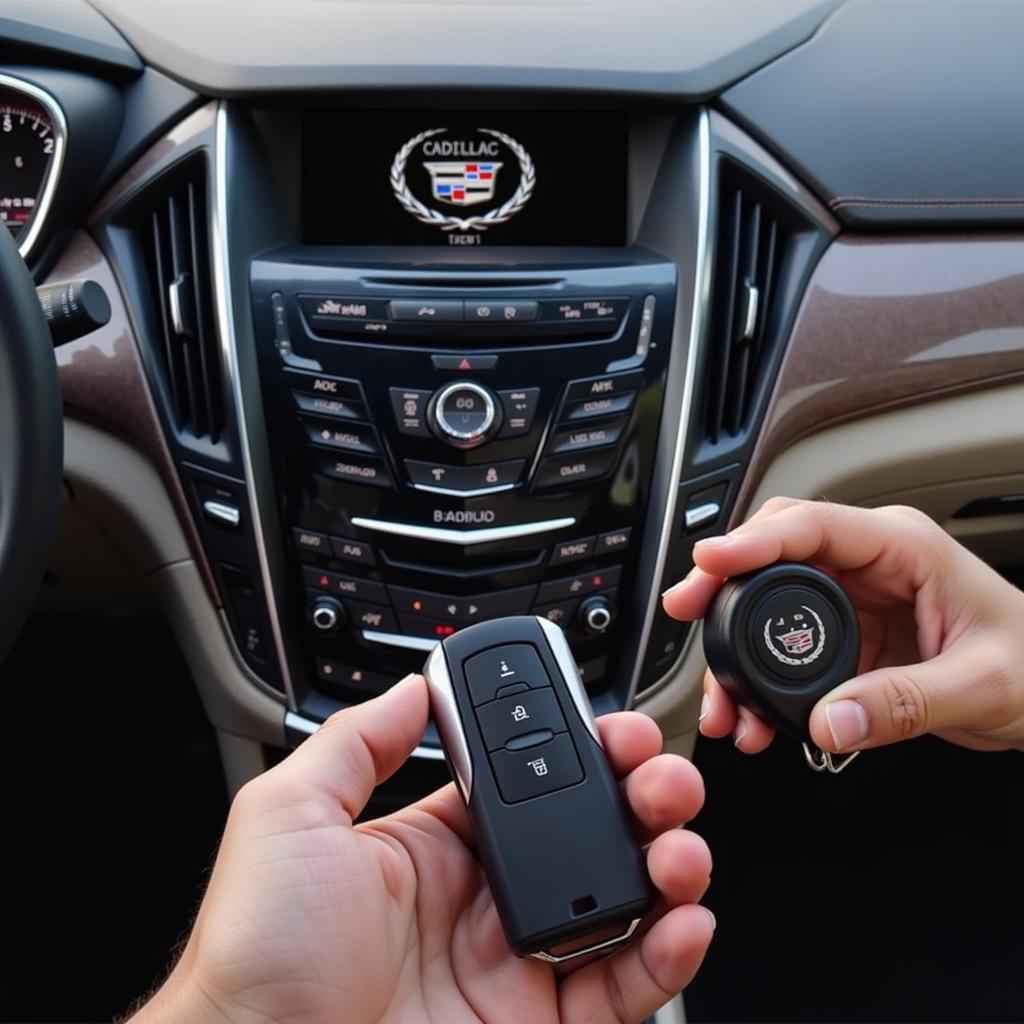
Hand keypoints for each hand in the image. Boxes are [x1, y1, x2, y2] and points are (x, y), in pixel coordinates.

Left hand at [130, 675, 713, 1023]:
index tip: (611, 728)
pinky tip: (683, 920)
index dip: (580, 752)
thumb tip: (412, 688)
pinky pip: (623, 989)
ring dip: (669, 865)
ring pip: (621, 904)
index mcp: (436, 844)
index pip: (532, 782)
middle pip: (590, 835)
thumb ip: (357, 743)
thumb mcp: (290, 817)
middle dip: (640, 796)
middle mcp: (484, 900)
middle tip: (659, 777)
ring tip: (679, 845)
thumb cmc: (257, 954)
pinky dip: (668, 955)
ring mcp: (516, 964)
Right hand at [663, 498, 1023, 754]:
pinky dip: (760, 680)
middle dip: (721, 584)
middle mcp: (868, 563)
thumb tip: (826, 721)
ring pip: (769, 603)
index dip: (751, 541)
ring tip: (721, 700)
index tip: (708, 564)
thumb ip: (902, 703)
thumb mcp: (980, 686)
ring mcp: (853, 598)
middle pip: (772, 555)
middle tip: (687, 612)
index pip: (810, 526)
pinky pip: (786, 647)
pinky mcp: (846, 635)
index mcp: (901, 547)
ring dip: (734, 646)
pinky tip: (754, 716)